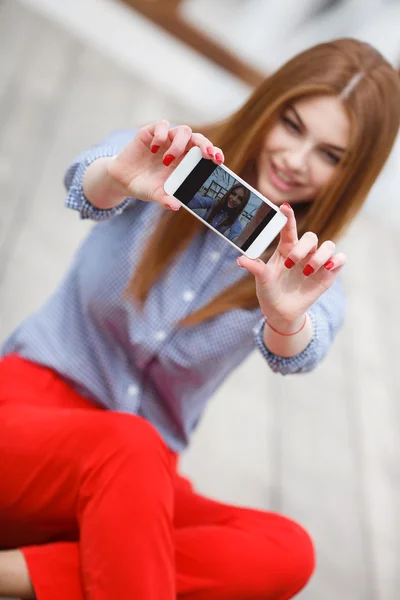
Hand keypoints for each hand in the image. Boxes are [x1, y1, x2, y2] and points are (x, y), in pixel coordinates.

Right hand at [107, 120, 223, 209]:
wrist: (123, 180)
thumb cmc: (146, 186)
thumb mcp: (156, 195)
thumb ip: (166, 199)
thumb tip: (175, 206)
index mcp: (186, 162)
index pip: (205, 153)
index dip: (214, 153)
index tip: (219, 161)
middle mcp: (179, 148)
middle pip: (198, 139)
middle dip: (205, 145)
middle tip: (207, 154)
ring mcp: (166, 140)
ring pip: (183, 131)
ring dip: (179, 144)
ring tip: (167, 159)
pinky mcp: (151, 133)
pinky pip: (162, 126)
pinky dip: (161, 135)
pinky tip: (153, 149)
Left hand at [237, 203, 345, 327]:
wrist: (281, 312)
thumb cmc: (270, 291)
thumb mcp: (261, 280)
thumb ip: (255, 267)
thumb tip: (240, 259)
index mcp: (286, 248)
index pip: (289, 228)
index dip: (288, 217)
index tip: (284, 208)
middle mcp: (304, 252)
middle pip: (310, 237)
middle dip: (302, 248)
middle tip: (290, 264)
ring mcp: (317, 262)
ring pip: (328, 245)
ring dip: (319, 256)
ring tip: (306, 271)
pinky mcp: (329, 274)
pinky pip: (340, 259)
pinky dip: (337, 260)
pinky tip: (328, 267)